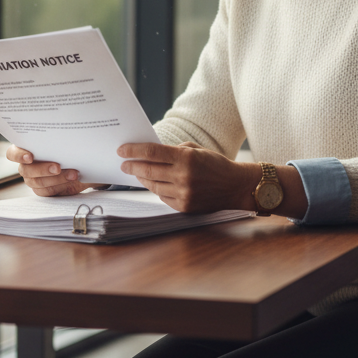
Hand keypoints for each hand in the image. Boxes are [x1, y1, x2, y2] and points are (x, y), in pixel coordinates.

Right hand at [5, 145, 108, 197]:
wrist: (78, 162)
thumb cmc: (65, 148)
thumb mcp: (62, 141)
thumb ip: (56, 139)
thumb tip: (62, 134)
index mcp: (25, 150)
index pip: (12, 153)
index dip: (18, 155)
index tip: (30, 157)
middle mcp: (26, 165)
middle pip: (26, 170)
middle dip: (43, 169)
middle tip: (58, 167)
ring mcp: (33, 179)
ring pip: (37, 182)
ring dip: (56, 179)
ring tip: (73, 174)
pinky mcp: (42, 190)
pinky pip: (46, 191)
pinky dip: (60, 186)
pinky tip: (71, 180)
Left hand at [116, 141, 260, 212]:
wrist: (235, 187)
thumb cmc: (215, 164)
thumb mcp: (196, 150)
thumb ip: (173, 151)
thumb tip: (149, 153)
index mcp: (186, 158)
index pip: (152, 152)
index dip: (134, 150)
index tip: (122, 150)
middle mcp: (183, 176)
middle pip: (148, 170)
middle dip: (132, 166)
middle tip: (123, 163)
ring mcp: (183, 194)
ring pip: (153, 185)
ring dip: (142, 178)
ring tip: (137, 173)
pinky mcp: (184, 207)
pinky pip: (162, 197)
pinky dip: (156, 189)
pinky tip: (152, 183)